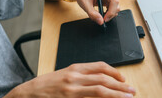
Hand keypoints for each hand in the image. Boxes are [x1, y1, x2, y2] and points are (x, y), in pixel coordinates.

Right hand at [5, 62, 135, 97]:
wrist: (30, 93)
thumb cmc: (47, 85)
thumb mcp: (64, 74)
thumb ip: (82, 75)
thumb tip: (101, 80)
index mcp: (74, 68)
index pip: (100, 66)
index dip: (115, 72)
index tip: (123, 79)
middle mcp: (75, 77)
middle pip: (103, 79)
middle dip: (120, 85)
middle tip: (131, 90)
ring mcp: (73, 90)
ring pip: (100, 91)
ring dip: (117, 95)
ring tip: (128, 97)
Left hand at [63, 0, 119, 24]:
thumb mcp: (85, 5)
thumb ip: (93, 14)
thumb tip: (101, 21)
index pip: (114, 1)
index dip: (111, 12)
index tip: (104, 19)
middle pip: (116, 6)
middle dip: (110, 15)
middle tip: (101, 19)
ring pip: (116, 8)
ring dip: (109, 14)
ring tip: (99, 15)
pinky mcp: (109, 0)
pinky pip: (113, 9)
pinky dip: (108, 13)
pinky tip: (101, 13)